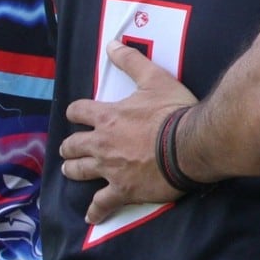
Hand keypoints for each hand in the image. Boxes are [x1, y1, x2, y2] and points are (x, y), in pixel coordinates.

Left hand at [60, 44, 193, 222]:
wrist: (189, 144)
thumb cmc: (174, 111)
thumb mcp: (155, 79)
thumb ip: (131, 62)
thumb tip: (111, 43)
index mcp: (108, 117)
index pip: (78, 111)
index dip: (76, 113)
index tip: (78, 115)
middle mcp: (102, 143)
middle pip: (73, 145)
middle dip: (70, 146)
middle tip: (71, 148)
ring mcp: (109, 169)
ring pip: (79, 172)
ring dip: (74, 171)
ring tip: (73, 172)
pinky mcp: (122, 190)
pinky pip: (102, 204)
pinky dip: (96, 211)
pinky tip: (93, 216)